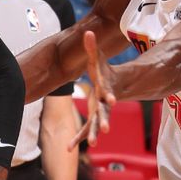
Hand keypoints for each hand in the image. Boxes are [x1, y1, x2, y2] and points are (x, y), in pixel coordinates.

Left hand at [70, 31, 114, 149]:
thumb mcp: (98, 59)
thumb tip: (88, 31)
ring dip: (93, 135)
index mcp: (106, 90)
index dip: (110, 96)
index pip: (109, 93)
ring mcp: (99, 115)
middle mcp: (104, 105)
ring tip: (91, 144)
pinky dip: (76, 139)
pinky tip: (67, 148)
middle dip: (105, 121)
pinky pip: (84, 132)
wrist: (114, 87)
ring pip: (96, 127)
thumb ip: (92, 47)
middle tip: (106, 129)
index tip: (112, 100)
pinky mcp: (93, 121)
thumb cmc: (104, 73)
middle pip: (106, 114)